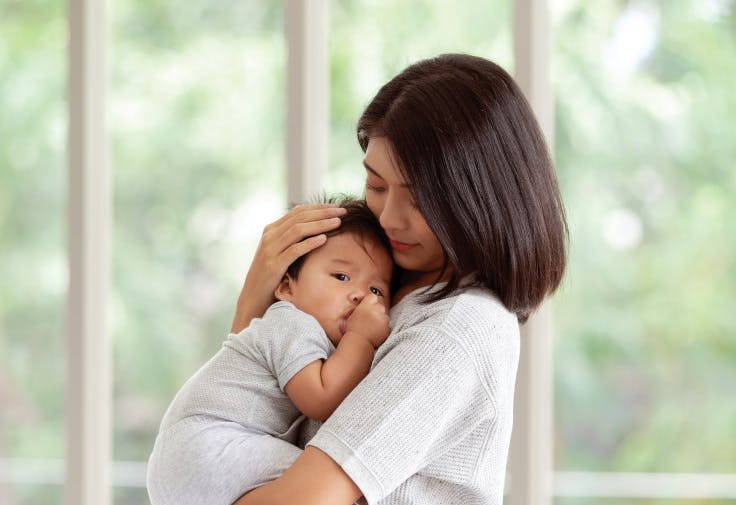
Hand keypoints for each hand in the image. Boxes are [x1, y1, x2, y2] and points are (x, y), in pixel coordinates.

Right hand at [231, 204, 345, 331]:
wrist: (253, 298)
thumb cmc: (272, 277)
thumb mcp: (280, 253)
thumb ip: (292, 240)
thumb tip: (316, 229)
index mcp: (271, 230)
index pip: (298, 211)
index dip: (319, 207)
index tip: (337, 207)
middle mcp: (270, 236)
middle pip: (300, 217)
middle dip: (323, 212)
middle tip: (342, 211)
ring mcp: (270, 250)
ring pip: (298, 230)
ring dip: (320, 224)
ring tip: (338, 222)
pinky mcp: (273, 265)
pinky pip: (294, 250)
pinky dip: (310, 243)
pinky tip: (324, 239)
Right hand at [345, 294, 390, 348]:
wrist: (358, 342)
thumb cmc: (351, 329)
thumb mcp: (350, 314)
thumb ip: (356, 306)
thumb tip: (354, 298)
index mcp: (367, 304)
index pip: (373, 297)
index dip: (370, 302)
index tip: (367, 308)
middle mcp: (378, 309)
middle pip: (379, 306)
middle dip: (375, 311)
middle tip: (368, 319)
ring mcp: (384, 318)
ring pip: (384, 316)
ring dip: (380, 320)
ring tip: (370, 327)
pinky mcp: (387, 328)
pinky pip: (386, 326)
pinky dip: (382, 329)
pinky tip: (374, 333)